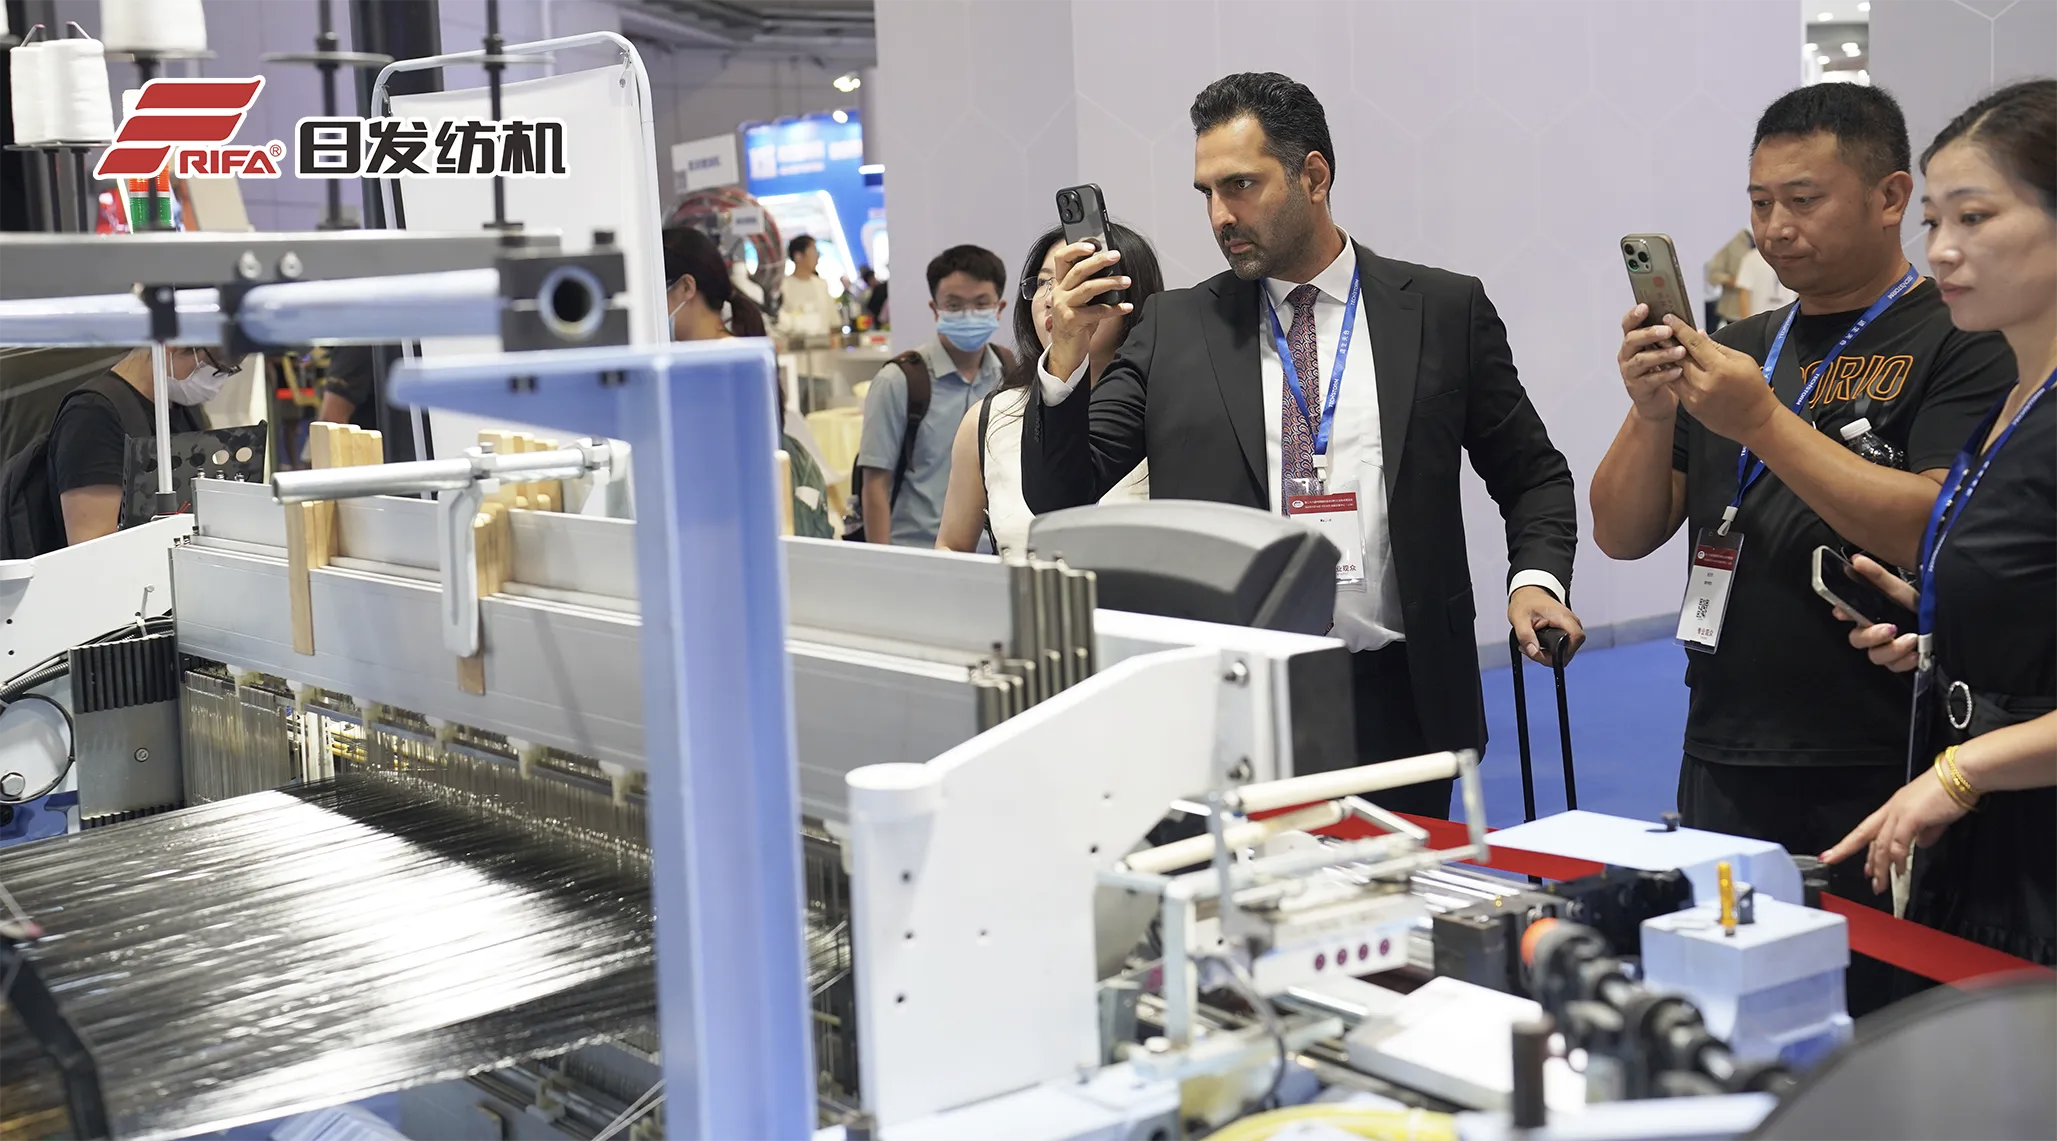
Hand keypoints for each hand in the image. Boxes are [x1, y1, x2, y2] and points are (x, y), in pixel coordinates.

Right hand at [1045, 240, 1132, 378]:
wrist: (1065, 351)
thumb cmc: (1076, 323)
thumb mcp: (1081, 301)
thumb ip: (1090, 285)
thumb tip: (1112, 271)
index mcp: (1061, 284)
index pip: (1062, 258)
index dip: (1075, 248)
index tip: (1093, 244)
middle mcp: (1060, 292)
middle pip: (1078, 270)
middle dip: (1099, 261)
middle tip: (1116, 256)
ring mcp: (1064, 306)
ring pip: (1088, 288)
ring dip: (1110, 283)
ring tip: (1126, 281)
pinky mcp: (1072, 321)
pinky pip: (1096, 311)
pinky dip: (1114, 308)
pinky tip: (1127, 306)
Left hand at [1508, 585, 1585, 665]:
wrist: (1529, 594)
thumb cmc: (1526, 602)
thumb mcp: (1519, 618)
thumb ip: (1526, 636)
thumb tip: (1534, 652)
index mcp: (1563, 617)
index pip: (1576, 638)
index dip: (1563, 652)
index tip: (1544, 654)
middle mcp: (1571, 622)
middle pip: (1570, 649)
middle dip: (1550, 656)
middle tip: (1531, 650)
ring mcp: (1570, 627)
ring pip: (1566, 651)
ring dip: (1548, 654)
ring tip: (1532, 645)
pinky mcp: (1566, 632)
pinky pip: (1562, 647)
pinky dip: (1549, 650)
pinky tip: (1537, 644)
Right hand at [1616, 305, 1684, 420]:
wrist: (1657, 402)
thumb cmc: (1663, 371)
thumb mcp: (1665, 351)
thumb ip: (1673, 339)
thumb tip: (1694, 326)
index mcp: (1633, 342)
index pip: (1628, 324)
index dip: (1634, 315)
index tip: (1645, 306)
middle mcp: (1627, 355)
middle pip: (1632, 340)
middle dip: (1650, 334)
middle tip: (1668, 331)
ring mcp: (1630, 372)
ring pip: (1641, 360)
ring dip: (1661, 354)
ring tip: (1680, 351)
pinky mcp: (1637, 388)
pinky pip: (1650, 380)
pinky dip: (1665, 374)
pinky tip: (1678, 371)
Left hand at [1663, 315, 1782, 445]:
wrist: (1756, 421)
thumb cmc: (1754, 387)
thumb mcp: (1742, 361)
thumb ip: (1717, 347)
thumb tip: (1698, 334)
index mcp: (1720, 368)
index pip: (1694, 343)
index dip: (1680, 329)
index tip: (1669, 316)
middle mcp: (1704, 383)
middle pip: (1679, 357)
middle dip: (1667, 340)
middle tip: (1656, 326)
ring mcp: (1695, 397)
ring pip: (1673, 372)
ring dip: (1663, 357)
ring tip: (1654, 343)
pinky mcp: (1690, 407)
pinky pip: (1676, 386)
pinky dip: (1668, 373)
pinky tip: (1663, 363)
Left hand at [1821, 770, 1969, 893]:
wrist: (1961, 774)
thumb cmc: (1950, 791)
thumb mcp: (1935, 816)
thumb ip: (1927, 832)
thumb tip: (1921, 844)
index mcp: (1894, 807)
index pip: (1867, 828)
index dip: (1851, 844)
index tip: (1841, 856)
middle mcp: (1892, 809)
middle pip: (1865, 836)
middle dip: (1856, 856)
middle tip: (1859, 877)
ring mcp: (1898, 812)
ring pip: (1881, 844)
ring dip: (1880, 867)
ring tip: (1879, 884)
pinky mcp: (1910, 817)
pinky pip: (1898, 843)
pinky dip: (1897, 859)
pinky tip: (1899, 870)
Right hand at [1830, 554, 1922, 672]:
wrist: (1946, 622)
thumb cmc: (1919, 604)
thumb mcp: (1900, 589)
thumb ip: (1877, 576)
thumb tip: (1856, 560)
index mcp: (1869, 613)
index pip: (1847, 614)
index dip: (1842, 613)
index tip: (1843, 612)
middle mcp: (1874, 632)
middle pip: (1857, 640)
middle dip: (1871, 636)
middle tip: (1890, 629)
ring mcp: (1886, 649)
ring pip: (1875, 656)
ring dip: (1892, 650)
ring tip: (1911, 640)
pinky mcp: (1900, 662)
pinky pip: (1894, 667)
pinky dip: (1905, 661)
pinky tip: (1916, 654)